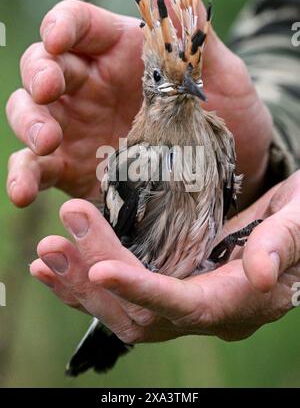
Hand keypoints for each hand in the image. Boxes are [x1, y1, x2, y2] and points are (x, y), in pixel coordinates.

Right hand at [6, 0, 271, 208]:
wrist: (235, 171)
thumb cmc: (229, 115)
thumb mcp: (221, 75)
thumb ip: (191, 31)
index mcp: (121, 52)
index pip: (78, 24)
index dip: (62, 26)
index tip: (59, 38)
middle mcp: (92, 86)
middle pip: (44, 67)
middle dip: (38, 74)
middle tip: (47, 90)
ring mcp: (79, 128)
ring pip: (31, 115)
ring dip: (27, 124)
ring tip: (45, 141)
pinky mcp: (74, 168)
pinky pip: (40, 168)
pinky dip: (25, 176)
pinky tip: (23, 191)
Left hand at [30, 171, 299, 342]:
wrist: (296, 225)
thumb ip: (282, 245)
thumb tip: (260, 275)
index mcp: (240, 300)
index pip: (185, 306)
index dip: (142, 290)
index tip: (99, 270)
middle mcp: (207, 311)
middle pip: (142, 313)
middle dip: (94, 278)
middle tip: (57, 238)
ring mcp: (186, 301)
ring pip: (124, 312)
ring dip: (80, 285)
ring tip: (47, 254)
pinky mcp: (172, 284)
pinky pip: (124, 295)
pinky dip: (87, 282)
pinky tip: (60, 265)